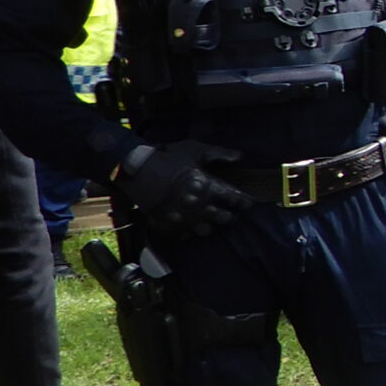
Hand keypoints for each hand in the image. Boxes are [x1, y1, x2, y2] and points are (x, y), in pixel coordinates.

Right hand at [118, 141, 249, 241]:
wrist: (137, 169)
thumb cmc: (168, 157)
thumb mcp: (195, 150)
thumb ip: (220, 154)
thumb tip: (240, 156)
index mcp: (207, 186)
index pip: (234, 199)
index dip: (244, 202)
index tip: (248, 203)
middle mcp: (198, 205)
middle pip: (224, 218)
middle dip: (229, 216)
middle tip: (230, 213)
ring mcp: (182, 217)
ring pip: (206, 231)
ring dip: (210, 225)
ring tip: (209, 219)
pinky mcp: (167, 224)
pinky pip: (184, 235)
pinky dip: (188, 230)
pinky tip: (189, 223)